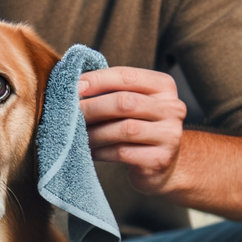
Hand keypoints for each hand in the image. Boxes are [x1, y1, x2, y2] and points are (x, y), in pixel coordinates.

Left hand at [79, 66, 186, 193]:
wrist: (163, 166)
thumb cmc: (139, 128)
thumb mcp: (132, 104)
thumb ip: (111, 91)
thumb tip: (74, 86)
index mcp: (164, 86)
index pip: (126, 76)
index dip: (97, 80)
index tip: (73, 88)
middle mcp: (172, 107)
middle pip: (125, 102)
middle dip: (92, 107)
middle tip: (69, 114)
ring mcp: (170, 134)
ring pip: (124, 129)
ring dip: (95, 132)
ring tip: (76, 135)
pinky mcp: (160, 159)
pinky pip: (122, 152)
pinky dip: (100, 151)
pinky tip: (89, 151)